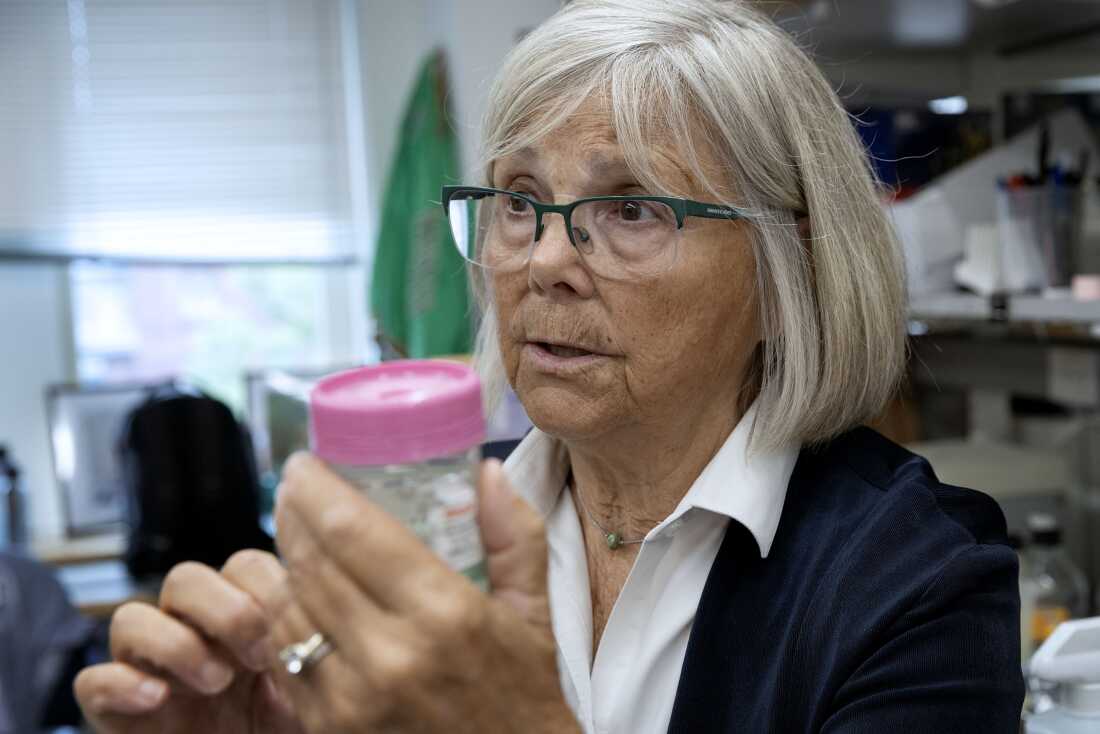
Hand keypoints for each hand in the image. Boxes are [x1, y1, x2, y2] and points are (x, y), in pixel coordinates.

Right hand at [74, 550, 303, 733]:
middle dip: (221, 610)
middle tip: (257, 656)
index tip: (286, 634)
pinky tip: (157, 699)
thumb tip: (311, 595)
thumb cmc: (289, 729)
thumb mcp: (309, 685)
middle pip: (184, 579)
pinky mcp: (118, 713)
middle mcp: (192, 634)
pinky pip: (92, 681)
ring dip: (173, 645)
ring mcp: (151, 671)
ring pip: (129, 618)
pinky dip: (120, 685)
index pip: (240, 566)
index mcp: (241, 617)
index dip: (261, 590)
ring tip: (217, 683)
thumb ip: (303, 639)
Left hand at [269, 453, 579, 733]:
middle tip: (293, 489)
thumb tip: (490, 471)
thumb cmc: (523, 697)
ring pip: (286, 608)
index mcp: (447, 614)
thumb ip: (515, 536)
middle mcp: (392, 655)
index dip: (316, 489)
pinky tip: (297, 595)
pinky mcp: (329, 727)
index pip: (354, 532)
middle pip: (310, 563)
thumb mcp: (534, 614)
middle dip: (291, 516)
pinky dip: (284, 617)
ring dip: (282, 563)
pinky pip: (285, 657)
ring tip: (292, 536)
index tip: (303, 465)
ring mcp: (353, 697)